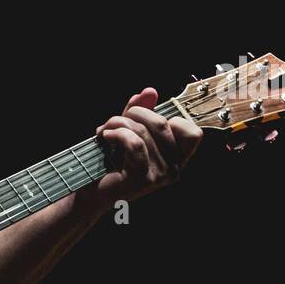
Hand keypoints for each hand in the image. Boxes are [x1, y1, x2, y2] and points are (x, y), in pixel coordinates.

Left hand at [91, 87, 203, 205]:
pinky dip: (116, 133)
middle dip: (135, 113)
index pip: (193, 133)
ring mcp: (159, 175)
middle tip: (115, 121)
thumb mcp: (128, 130)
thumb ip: (141, 111)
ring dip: (118, 122)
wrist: (91, 191)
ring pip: (143, 131)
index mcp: (177, 159)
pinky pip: (134, 143)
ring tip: (105, 129)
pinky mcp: (141, 178)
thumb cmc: (111, 162)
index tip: (145, 119)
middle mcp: (174, 169)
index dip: (170, 118)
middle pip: (162, 123)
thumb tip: (150, 91)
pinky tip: (105, 136)